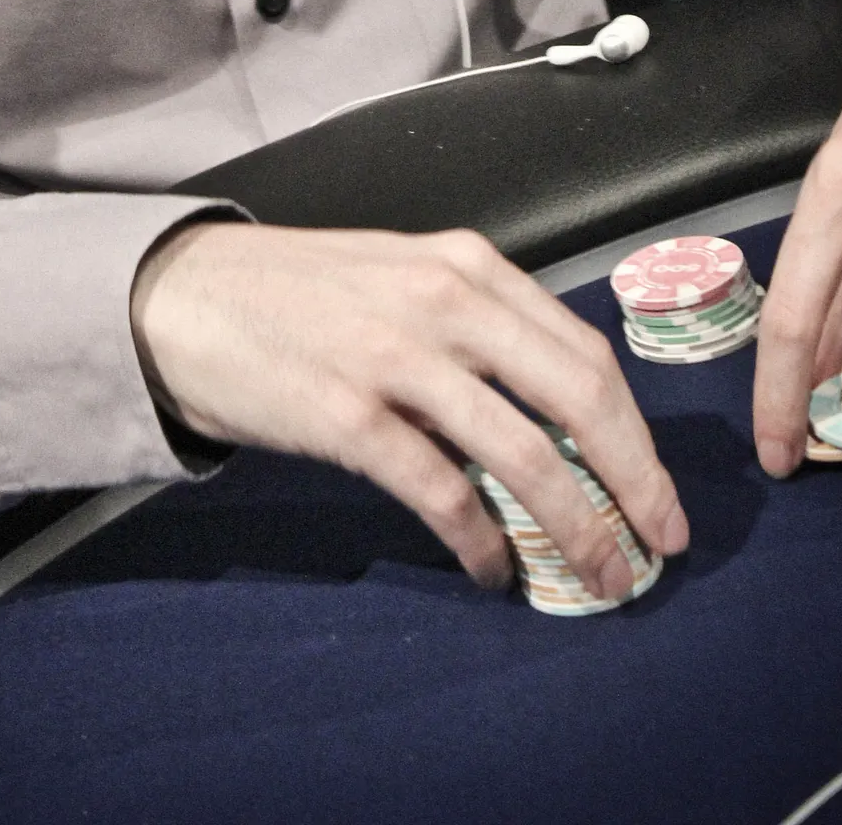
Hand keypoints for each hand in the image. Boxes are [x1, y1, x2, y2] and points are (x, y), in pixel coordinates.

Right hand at [131, 219, 687, 593]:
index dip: (637, 430)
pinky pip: (440, 491)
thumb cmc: (295, 293)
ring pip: (523, 452)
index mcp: (465, 266)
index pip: (586, 351)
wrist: (183, 293)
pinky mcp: (346, 414)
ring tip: (599, 575)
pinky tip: (493, 569)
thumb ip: (474, 325)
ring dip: (576, 526)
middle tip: (659, 541)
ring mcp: (394, 357)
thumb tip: (553, 412)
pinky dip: (480, 540)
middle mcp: (443, 302)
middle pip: (578, 396)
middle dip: (634, 480)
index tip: (658, 488)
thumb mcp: (401, 278)